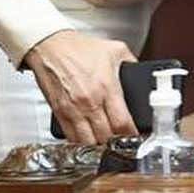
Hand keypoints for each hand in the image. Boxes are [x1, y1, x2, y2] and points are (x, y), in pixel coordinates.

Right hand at [23, 29, 137, 144]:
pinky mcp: (60, 114)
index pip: (122, 123)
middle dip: (116, 142)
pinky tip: (88, 139)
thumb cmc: (80, 48)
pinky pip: (71, 138)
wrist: (52, 46)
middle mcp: (90, 101)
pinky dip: (81, 143)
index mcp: (106, 87)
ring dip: (99, 146)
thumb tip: (141, 72)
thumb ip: (131, 62)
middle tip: (121, 139)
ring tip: (105, 142)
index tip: (135, 136)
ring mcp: (74, 110)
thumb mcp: (115, 49)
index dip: (132, 134)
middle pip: (107, 137)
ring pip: (89, 143)